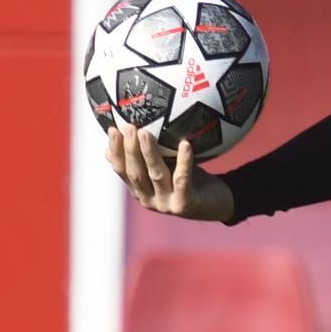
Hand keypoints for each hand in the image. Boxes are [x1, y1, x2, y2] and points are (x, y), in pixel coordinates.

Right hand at [106, 124, 234, 221]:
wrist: (218, 204)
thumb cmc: (190, 180)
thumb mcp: (167, 166)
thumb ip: (148, 156)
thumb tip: (123, 133)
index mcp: (141, 191)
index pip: (123, 170)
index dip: (116, 151)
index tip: (112, 129)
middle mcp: (150, 199)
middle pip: (136, 173)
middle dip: (130, 150)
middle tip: (128, 127)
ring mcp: (167, 204)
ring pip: (156, 175)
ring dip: (149, 154)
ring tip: (144, 133)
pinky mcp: (186, 204)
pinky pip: (183, 180)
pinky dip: (183, 161)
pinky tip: (185, 144)